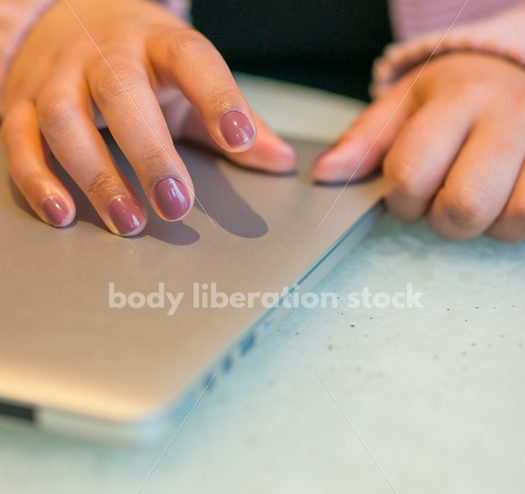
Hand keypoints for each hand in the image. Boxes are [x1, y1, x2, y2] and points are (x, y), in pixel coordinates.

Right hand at [2, 0, 295, 234]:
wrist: (62, 21)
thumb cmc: (140, 64)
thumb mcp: (189, 80)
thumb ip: (233, 119)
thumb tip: (281, 160)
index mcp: (158, 44)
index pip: (192, 60)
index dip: (218, 97)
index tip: (240, 139)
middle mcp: (104, 53)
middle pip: (121, 94)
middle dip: (149, 153)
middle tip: (177, 207)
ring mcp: (56, 77)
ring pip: (64, 119)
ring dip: (96, 175)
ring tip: (130, 223)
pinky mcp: (18, 105)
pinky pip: (20, 141)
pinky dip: (38, 181)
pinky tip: (64, 215)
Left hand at [313, 53, 524, 241]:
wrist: (521, 68)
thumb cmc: (457, 93)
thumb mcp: (404, 105)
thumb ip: (365, 141)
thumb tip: (325, 174)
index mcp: (455, 98)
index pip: (411, 174)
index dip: (401, 200)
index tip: (407, 191)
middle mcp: (507, 114)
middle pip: (463, 206)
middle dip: (442, 219)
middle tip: (443, 199)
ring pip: (512, 218)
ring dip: (486, 224)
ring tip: (479, 197)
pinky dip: (517, 221)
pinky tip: (504, 200)